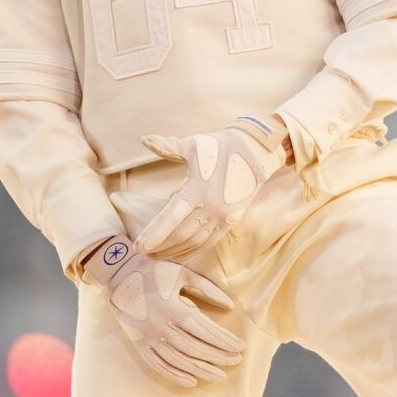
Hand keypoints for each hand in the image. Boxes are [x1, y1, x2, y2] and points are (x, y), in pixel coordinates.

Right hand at [80, 233, 246, 387]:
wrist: (118, 273)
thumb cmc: (155, 270)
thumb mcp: (183, 274)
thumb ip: (207, 289)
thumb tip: (230, 306)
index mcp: (174, 308)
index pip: (207, 331)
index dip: (226, 341)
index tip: (241, 347)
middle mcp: (162, 326)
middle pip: (196, 348)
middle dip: (219, 356)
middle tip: (236, 361)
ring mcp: (149, 338)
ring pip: (180, 360)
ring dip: (201, 370)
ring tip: (219, 376)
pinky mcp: (139, 344)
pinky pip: (158, 365)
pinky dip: (175, 375)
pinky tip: (191, 382)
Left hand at [135, 116, 288, 259]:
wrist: (256, 153)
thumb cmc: (219, 146)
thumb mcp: (193, 145)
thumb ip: (167, 146)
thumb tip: (145, 139)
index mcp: (198, 189)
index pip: (172, 216)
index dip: (155, 232)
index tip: (140, 246)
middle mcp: (211, 207)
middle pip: (180, 234)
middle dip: (159, 245)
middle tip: (142, 253)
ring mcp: (222, 217)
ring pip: (194, 241)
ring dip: (174, 251)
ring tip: (155, 256)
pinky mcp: (230, 221)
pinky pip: (208, 242)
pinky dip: (192, 250)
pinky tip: (178, 254)